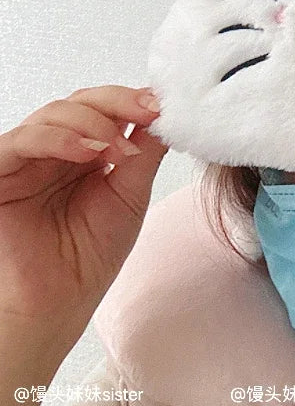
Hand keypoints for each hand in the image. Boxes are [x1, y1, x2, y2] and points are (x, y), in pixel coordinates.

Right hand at [0, 86, 166, 357]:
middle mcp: (55, 151)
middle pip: (81, 102)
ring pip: (54, 113)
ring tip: (120, 149)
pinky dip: (57, 138)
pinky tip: (88, 151)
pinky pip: (20, 141)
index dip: (134, 101)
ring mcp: (27, 160)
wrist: (57, 305)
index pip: (107, 109)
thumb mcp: (131, 196)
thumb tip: (164, 114)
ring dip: (94, 122)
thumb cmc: (89, 257)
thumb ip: (144, 153)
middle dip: (119, 103)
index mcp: (87, 154)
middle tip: (149, 113)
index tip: (163, 105)